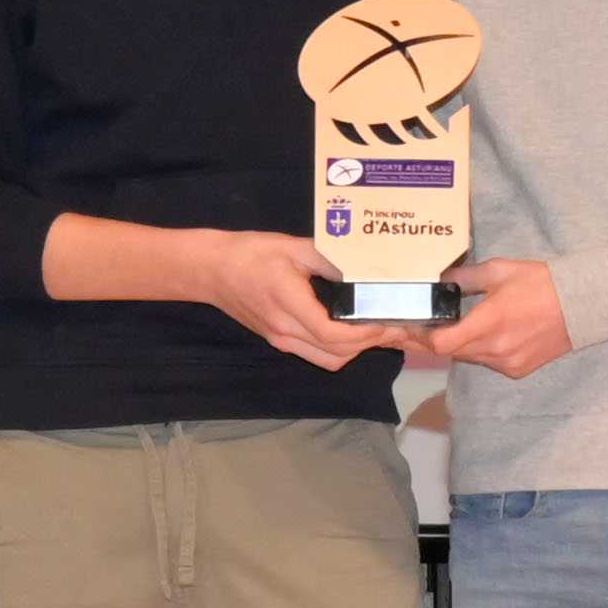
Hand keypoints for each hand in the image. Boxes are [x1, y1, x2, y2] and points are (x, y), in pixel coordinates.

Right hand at [187, 228, 409, 370]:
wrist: (211, 270)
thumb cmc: (251, 253)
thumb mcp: (293, 246)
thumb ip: (331, 260)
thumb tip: (367, 272)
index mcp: (288, 303)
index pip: (332, 334)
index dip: (365, 334)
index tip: (388, 320)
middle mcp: (284, 331)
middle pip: (336, 353)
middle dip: (370, 343)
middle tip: (396, 324)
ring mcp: (280, 341)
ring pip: (329, 360)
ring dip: (357, 350)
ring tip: (378, 328)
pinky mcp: (279, 342)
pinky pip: (317, 355)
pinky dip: (340, 349)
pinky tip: (354, 331)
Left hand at [425, 254, 571, 378]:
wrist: (584, 305)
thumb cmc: (542, 283)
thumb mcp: (499, 270)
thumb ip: (464, 278)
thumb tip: (438, 282)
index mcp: (488, 324)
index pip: (440, 344)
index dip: (418, 337)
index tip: (404, 325)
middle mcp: (495, 350)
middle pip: (449, 352)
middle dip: (429, 340)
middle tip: (411, 327)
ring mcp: (506, 364)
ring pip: (467, 357)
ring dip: (455, 344)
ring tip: (444, 327)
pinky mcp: (517, 370)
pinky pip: (486, 362)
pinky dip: (477, 350)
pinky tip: (479, 334)